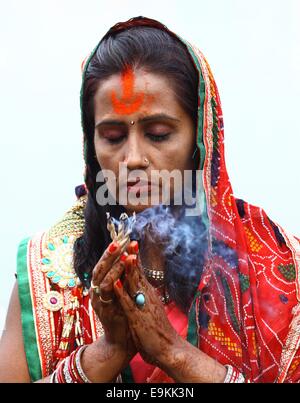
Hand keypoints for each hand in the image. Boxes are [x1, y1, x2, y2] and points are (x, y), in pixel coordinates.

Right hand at [90, 241, 135, 363]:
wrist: (122, 340)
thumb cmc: (125, 314)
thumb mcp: (125, 291)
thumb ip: (124, 276)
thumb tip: (131, 256)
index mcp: (103, 284)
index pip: (106, 263)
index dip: (113, 251)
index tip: (122, 237)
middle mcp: (97, 290)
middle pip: (101, 267)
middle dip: (109, 254)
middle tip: (119, 241)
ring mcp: (98, 299)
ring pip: (102, 278)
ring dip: (113, 266)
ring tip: (123, 254)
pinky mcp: (102, 310)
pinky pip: (107, 293)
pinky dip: (112, 282)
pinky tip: (119, 275)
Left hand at [113, 248, 178, 366]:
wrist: (169, 349)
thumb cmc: (159, 329)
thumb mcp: (152, 307)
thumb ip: (145, 295)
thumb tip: (140, 283)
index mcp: (149, 294)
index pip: (140, 272)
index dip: (134, 257)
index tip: (130, 242)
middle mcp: (147, 297)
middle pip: (138, 273)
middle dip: (132, 257)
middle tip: (129, 240)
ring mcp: (143, 307)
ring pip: (134, 285)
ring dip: (128, 270)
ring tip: (123, 255)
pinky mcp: (138, 319)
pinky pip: (128, 304)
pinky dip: (121, 293)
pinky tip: (116, 284)